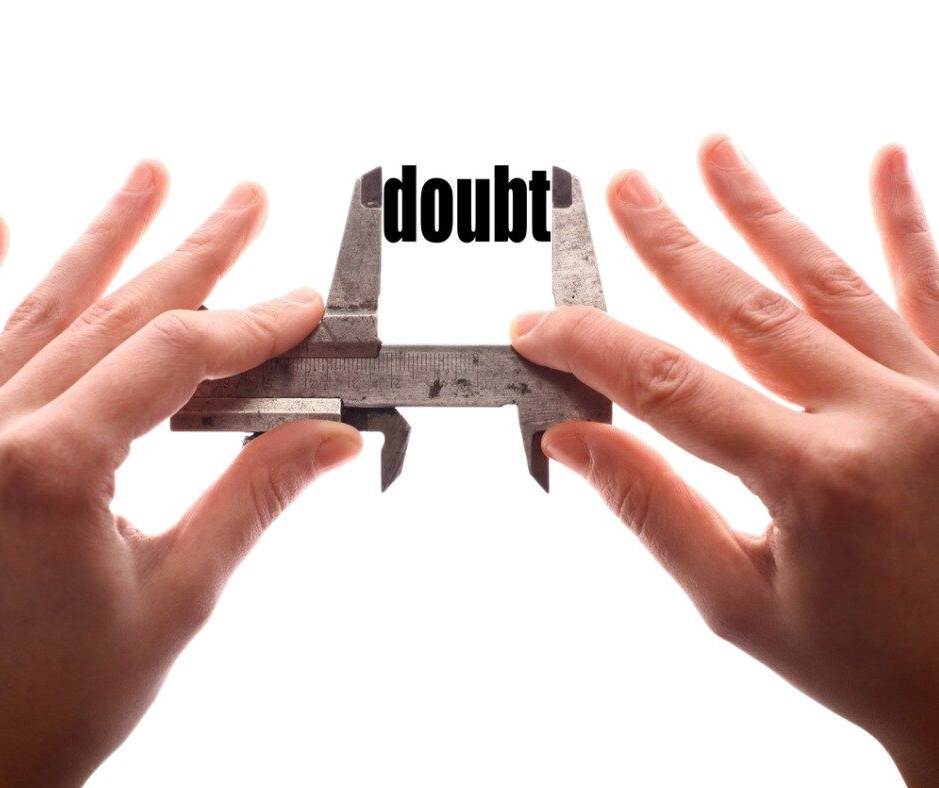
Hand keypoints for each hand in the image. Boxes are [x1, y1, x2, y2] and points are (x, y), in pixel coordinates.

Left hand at [0, 164, 360, 785]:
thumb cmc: (52, 702)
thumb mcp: (176, 596)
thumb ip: (255, 496)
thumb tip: (331, 438)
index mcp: (49, 466)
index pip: (175, 357)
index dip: (251, 324)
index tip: (302, 305)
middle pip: (115, 313)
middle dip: (192, 253)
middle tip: (247, 200)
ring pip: (41, 309)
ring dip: (105, 240)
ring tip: (150, 176)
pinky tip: (10, 227)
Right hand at [511, 136, 938, 784]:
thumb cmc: (865, 659)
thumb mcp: (738, 603)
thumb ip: (653, 510)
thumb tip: (575, 439)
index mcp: (813, 478)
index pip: (669, 386)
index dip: (591, 347)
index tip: (538, 326)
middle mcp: (881, 417)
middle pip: (747, 309)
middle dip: (672, 245)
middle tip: (624, 191)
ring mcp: (935, 392)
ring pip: (831, 281)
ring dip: (763, 213)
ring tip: (714, 153)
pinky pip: (934, 289)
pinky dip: (906, 223)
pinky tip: (883, 161)